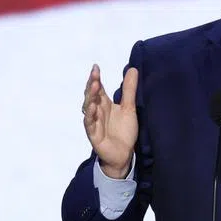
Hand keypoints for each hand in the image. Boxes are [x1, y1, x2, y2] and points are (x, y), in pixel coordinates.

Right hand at [82, 64, 138, 178]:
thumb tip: (132, 69)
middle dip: (92, 84)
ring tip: (95, 86)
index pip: (98, 88)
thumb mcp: (129, 108)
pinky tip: (92, 106)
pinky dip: (90, 114)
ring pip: (88, 106)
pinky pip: (90, 123)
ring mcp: (94, 122)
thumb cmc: (124, 131)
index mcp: (104, 103)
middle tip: (95, 73)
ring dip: (90, 96)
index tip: (96, 67)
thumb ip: (129, 90)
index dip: (96, 78)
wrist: (124, 154)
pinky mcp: (93, 134)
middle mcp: (97, 111)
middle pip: (91, 95)